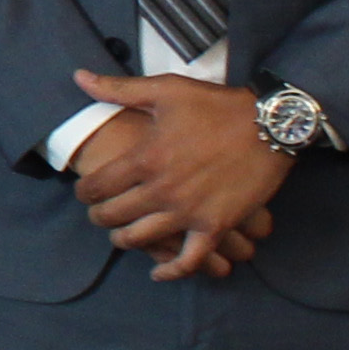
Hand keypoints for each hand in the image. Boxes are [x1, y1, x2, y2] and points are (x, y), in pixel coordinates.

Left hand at [69, 72, 298, 280]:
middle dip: (98, 216)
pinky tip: (158, 272)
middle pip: (111, 216)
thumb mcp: (165, 90)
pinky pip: (187, 260)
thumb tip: (79, 77)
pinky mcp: (214, 226)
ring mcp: (188, 212)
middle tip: (99, 213)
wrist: (269, 123)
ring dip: (124, 240)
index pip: (95, 187)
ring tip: (122, 235)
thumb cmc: (216, 105)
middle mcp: (161, 190)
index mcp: (144, 158)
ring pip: (140, 240)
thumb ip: (119, 89)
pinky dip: (170, 271)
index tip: (85, 190)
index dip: (83, 191)